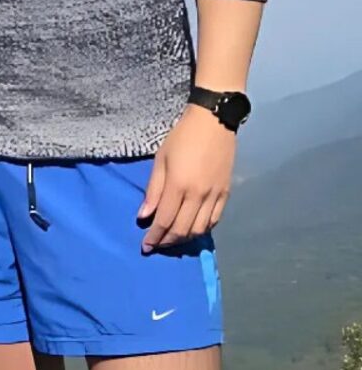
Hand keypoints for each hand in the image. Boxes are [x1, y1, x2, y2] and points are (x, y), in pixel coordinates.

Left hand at [138, 104, 235, 253]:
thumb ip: (153, 190)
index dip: (154, 236)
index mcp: (178, 185)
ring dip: (184, 239)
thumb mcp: (160, 159)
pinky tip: (191, 230)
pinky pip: (214, 221)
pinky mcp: (226, 194)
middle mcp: (198, 195)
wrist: (213, 124)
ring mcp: (214, 196)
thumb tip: (144, 216)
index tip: (145, 246)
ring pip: (199, 229)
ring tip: (171, 240)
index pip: (164, 220)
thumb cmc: (181, 138)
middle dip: (167, 241)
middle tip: (156, 245)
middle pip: (181, 229)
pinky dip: (201, 230)